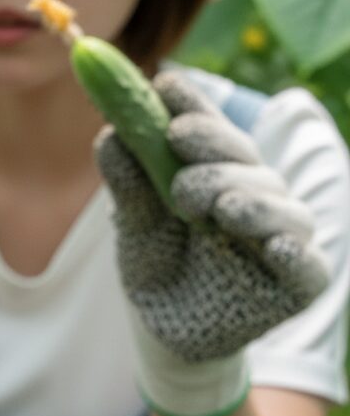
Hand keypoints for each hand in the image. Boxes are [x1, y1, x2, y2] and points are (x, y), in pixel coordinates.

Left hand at [93, 70, 329, 415]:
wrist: (164, 329)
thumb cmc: (155, 261)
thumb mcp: (132, 220)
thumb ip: (127, 179)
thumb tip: (110, 133)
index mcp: (214, 166)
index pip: (208, 123)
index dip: (190, 103)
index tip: (164, 87)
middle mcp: (253, 191)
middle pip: (242, 155)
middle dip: (211, 144)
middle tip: (178, 139)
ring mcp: (279, 235)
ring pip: (277, 204)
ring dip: (246, 196)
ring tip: (217, 205)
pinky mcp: (295, 282)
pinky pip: (305, 264)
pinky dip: (292, 252)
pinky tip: (274, 247)